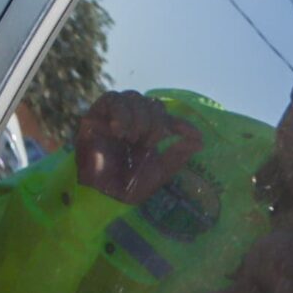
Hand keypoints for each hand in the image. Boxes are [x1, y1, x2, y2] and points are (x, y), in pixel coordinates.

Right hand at [73, 91, 202, 205]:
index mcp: (145, 130)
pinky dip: (120, 112)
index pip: (161, 112)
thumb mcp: (161, 170)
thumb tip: (199, 139)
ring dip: (138, 118)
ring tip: (132, 139)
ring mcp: (110, 117)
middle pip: (148, 101)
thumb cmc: (130, 185)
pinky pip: (110, 99)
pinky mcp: (93, 117)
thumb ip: (178, 154)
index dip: (175, 120)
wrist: (105, 195)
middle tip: (147, 143)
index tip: (186, 133)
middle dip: (154, 122)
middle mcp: (128, 120)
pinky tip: (119, 131)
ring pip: (131, 97)